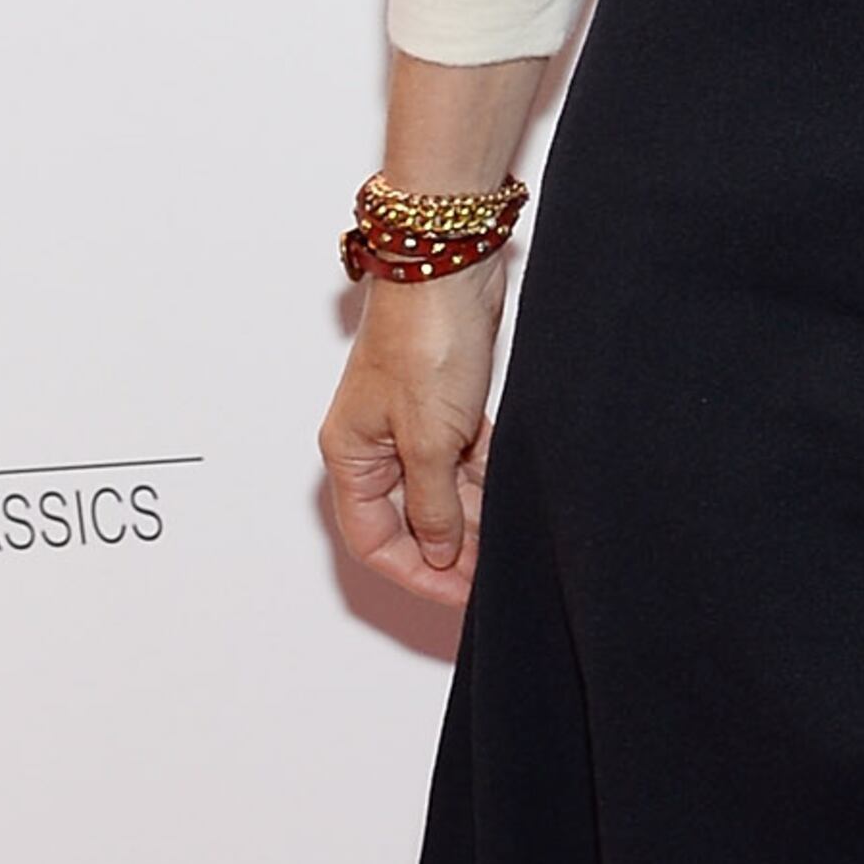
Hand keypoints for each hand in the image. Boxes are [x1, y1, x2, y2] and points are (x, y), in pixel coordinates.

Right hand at [321, 269, 509, 611]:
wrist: (452, 269)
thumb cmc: (425, 340)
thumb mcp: (432, 439)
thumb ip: (434, 503)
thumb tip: (439, 551)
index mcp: (351, 455)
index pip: (376, 540)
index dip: (418, 574)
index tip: (461, 595)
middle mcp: (374, 444)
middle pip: (409, 520)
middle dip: (451, 551)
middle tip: (494, 575)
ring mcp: (410, 425)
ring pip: (441, 492)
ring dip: (473, 519)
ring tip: (510, 545)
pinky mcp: (445, 405)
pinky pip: (462, 460)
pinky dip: (484, 481)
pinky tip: (512, 500)